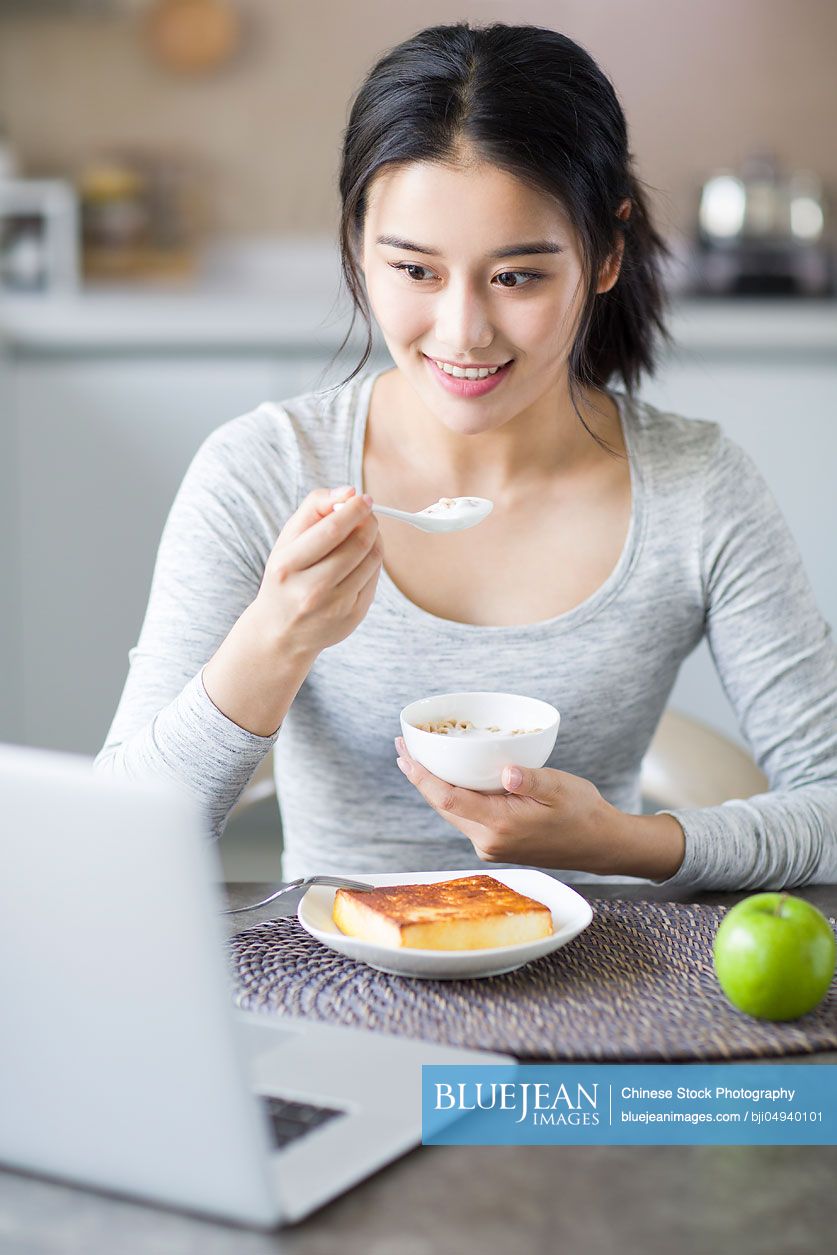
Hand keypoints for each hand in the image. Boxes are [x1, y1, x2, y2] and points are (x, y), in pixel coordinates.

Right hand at [251, 486, 381, 658]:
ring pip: (371, 561)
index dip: (354, 509)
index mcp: (288, 566)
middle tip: (367, 514)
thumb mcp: (286, 540)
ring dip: (375, 539)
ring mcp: (334, 607)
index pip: (332, 530)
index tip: (364, 498)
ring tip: (364, 533)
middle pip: (357, 545)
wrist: (280, 631)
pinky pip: (375, 579)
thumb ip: (314, 508)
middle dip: (369, 522)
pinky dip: (373, 562)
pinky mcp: (353, 617)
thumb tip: (348, 491)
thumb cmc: (286, 576)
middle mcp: (311, 590)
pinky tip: (361, 559)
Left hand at [393, 738, 685, 879]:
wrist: (600, 844)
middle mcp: (488, 841)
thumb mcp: (560, 789)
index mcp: (500, 826)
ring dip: (433, 786)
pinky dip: (452, 796)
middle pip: (442, 806)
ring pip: (451, 812)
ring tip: (417, 758)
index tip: (404, 754)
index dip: (422, 777)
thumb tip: (507, 772)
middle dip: (420, 777)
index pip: (448, 800)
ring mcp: (491, 845)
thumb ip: (531, 780)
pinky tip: (449, 777)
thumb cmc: (582, 813)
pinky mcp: (496, 844)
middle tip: (402, 747)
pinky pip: (465, 817)